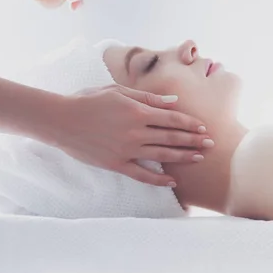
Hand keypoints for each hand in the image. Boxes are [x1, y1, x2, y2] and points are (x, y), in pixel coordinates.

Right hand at [49, 85, 212, 185]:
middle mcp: (135, 131)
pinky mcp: (117, 164)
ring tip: (199, 157)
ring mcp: (127, 149)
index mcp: (137, 111)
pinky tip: (173, 181)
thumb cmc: (88, 100)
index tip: (203, 127)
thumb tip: (172, 102)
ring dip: (183, 156)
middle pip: (172, 136)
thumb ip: (147, 97)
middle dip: (194, 140)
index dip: (190, 123)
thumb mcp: (118, 91)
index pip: (171, 118)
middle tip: (211, 143)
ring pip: (162, 154)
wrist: (61, 120)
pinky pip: (142, 174)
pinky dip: (158, 178)